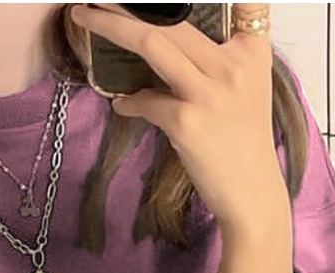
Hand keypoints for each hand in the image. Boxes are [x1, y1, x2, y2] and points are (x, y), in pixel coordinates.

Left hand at [69, 3, 288, 232]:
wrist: (251, 192)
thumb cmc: (242, 141)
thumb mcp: (245, 87)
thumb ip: (218, 57)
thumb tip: (163, 40)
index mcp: (250, 49)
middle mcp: (233, 64)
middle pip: (173, 18)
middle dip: (125, 4)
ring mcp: (210, 93)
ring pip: (153, 43)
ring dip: (111, 26)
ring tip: (83, 16)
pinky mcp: (188, 123)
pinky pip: (145, 100)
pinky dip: (129, 102)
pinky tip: (123, 105)